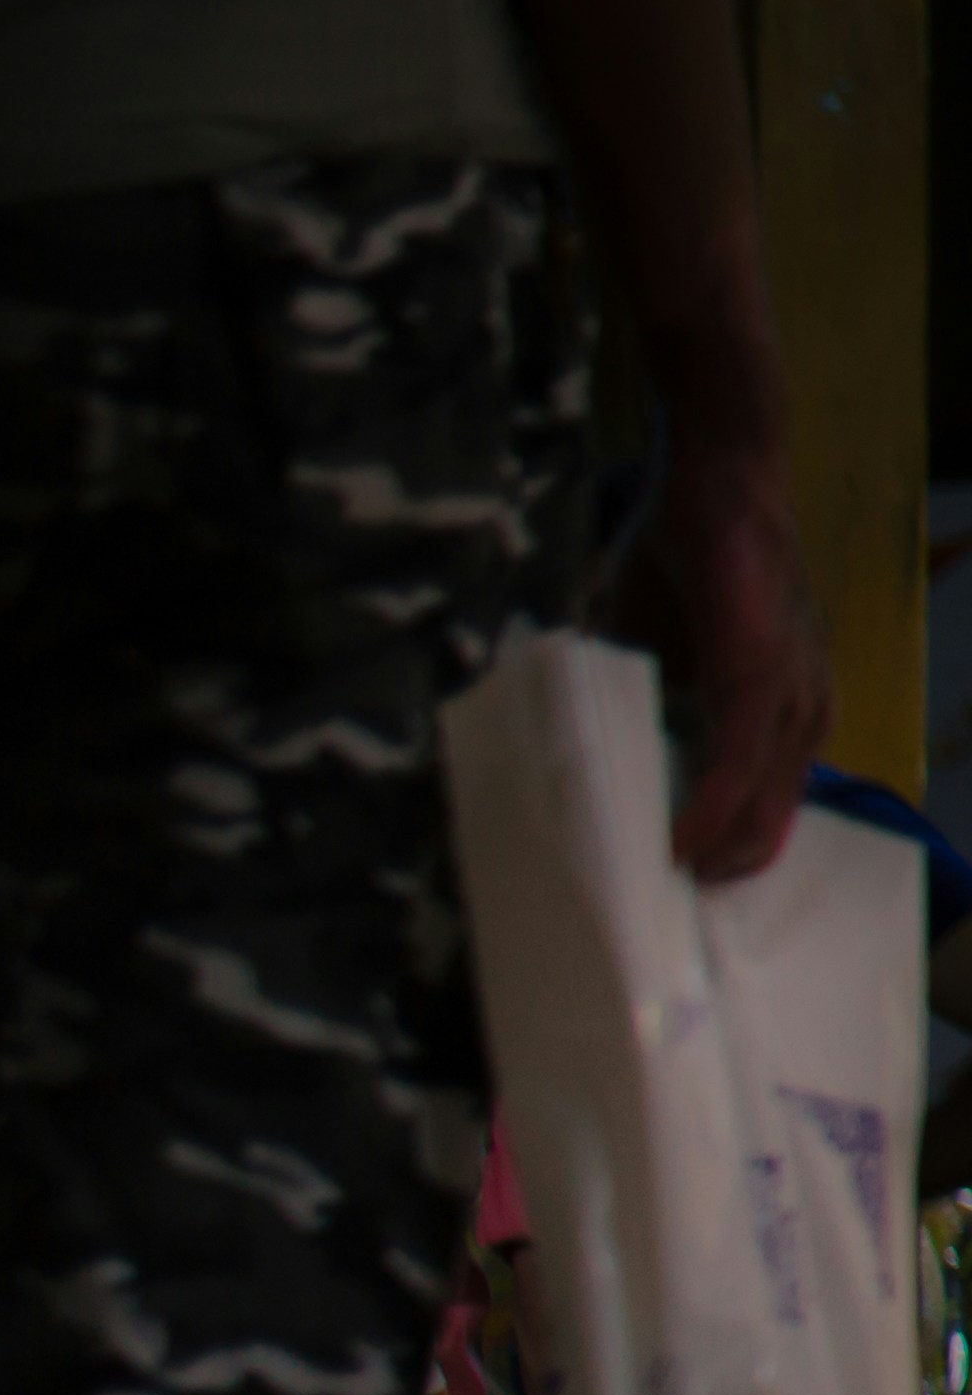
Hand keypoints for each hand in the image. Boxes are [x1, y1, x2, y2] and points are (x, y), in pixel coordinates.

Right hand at [606, 422, 823, 880]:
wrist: (721, 475)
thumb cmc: (687, 558)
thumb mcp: (660, 655)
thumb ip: (646, 709)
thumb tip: (591, 761)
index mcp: (782, 715)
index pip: (758, 814)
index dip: (708, 861)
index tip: (649, 895)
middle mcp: (803, 718)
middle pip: (763, 835)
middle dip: (706, 883)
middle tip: (639, 919)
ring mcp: (793, 703)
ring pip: (757, 817)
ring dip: (702, 862)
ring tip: (643, 895)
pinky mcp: (765, 683)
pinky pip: (739, 774)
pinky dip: (704, 816)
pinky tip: (668, 849)